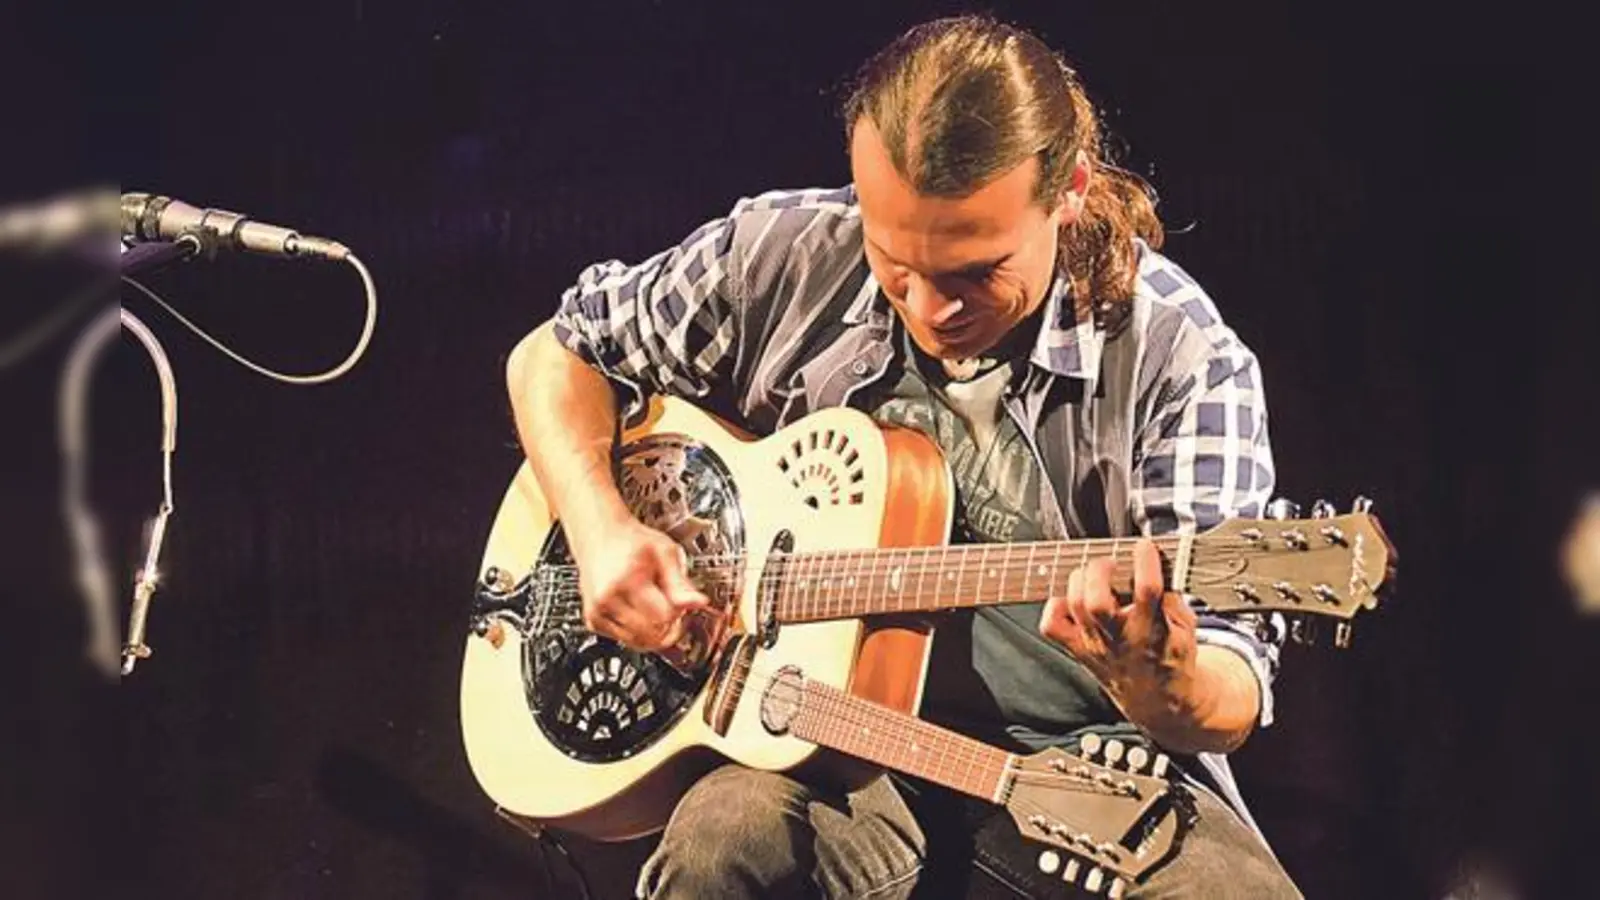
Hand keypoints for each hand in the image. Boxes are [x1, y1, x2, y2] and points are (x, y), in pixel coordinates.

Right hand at [568, 514, 709, 651]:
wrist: (600, 536)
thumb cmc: (633, 542)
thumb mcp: (665, 553)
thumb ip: (681, 583)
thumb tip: (699, 603)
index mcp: (628, 580)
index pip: (664, 616)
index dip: (678, 612)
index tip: (680, 601)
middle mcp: (608, 598)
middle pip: (652, 633)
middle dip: (667, 624)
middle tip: (669, 604)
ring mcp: (598, 611)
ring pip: (639, 642)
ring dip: (653, 631)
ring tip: (653, 605)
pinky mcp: (593, 620)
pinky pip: (625, 640)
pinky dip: (637, 632)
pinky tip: (639, 610)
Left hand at [1039, 537, 1202, 727]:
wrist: (1156, 700)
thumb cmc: (1170, 658)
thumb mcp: (1187, 629)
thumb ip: (1175, 599)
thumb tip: (1161, 566)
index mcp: (1153, 630)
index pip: (1147, 591)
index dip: (1144, 563)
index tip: (1144, 547)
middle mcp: (1120, 637)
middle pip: (1096, 601)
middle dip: (1099, 571)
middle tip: (1110, 562)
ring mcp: (1094, 644)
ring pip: (1074, 605)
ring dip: (1080, 580)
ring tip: (1094, 574)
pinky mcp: (1077, 649)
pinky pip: (1051, 626)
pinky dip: (1055, 606)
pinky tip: (1071, 600)